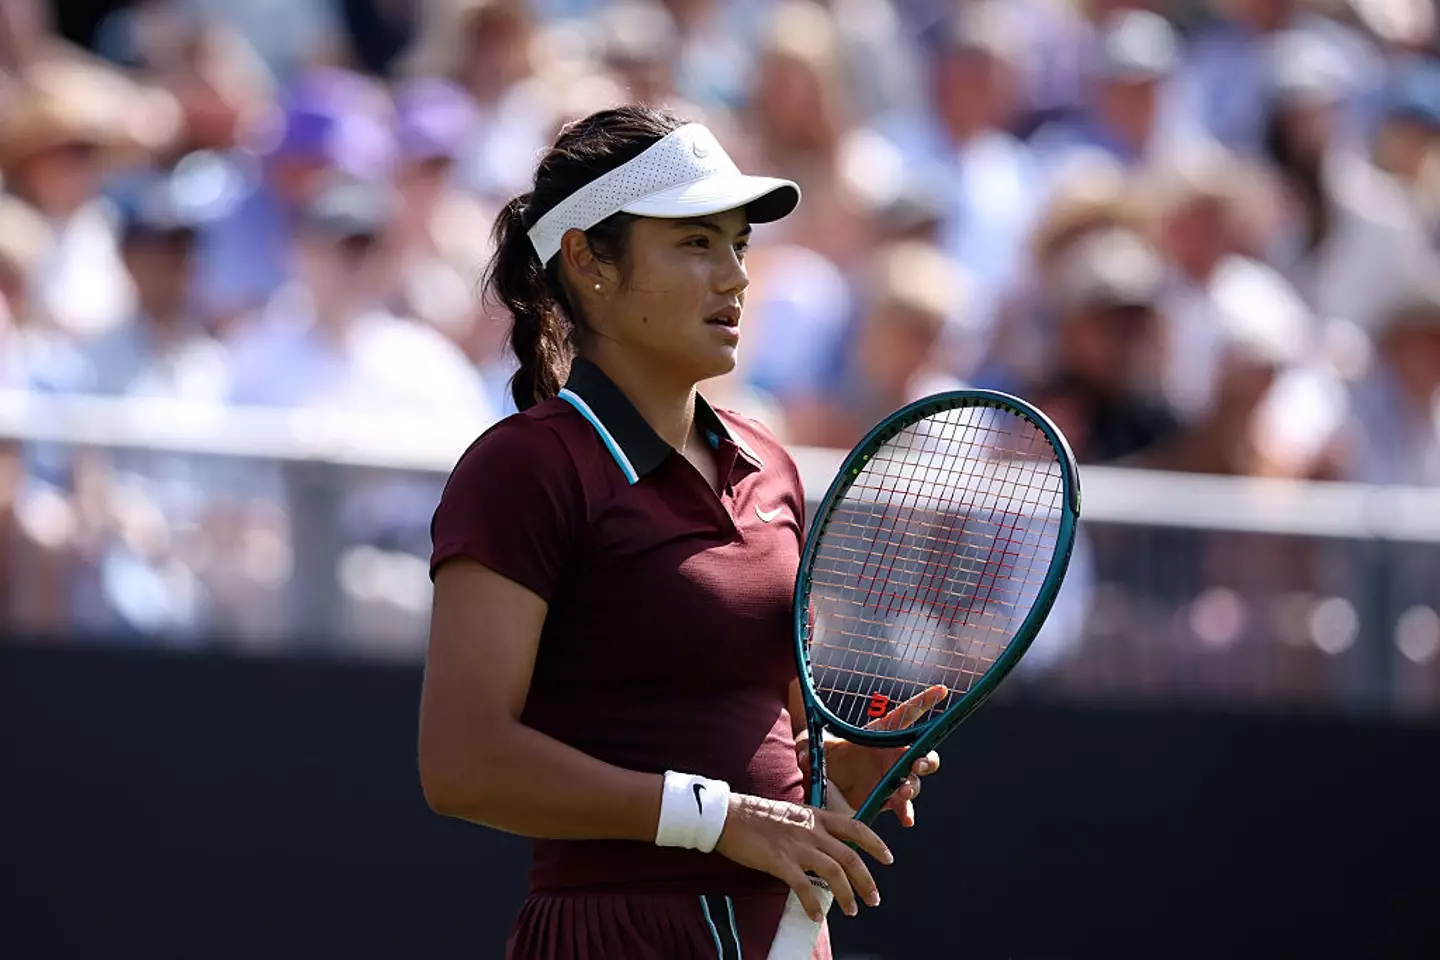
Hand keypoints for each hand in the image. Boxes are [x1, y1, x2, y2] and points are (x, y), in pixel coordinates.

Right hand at [715, 793, 892, 921]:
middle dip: (866, 880)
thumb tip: (825, 845)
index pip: (855, 827)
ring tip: (852, 910)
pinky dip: (813, 903)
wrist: (728, 815)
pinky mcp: (780, 861)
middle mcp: (811, 830)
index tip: (888, 858)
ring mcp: (797, 846)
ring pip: (833, 873)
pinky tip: (817, 915)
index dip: (875, 843)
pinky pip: (803, 886)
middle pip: (849, 856)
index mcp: (816, 817)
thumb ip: (811, 827)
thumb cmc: (757, 816)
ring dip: (847, 895)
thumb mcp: (792, 814)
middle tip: (874, 898)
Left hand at [805, 685, 945, 827]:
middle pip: (922, 754)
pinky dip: (906, 812)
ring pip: (914, 782)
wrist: (822, 783)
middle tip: (918, 763)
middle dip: (926, 759)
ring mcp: (893, 778)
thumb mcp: (818, 746)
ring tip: (903, 792)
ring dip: (912, 786)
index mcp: (882, 734)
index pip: (906, 714)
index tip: (941, 690)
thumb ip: (811, 745)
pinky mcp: (888, 799)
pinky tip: (905, 819)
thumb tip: (801, 751)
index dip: (924, 701)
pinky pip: (903, 807)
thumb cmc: (825, 756)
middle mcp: (893, 755)